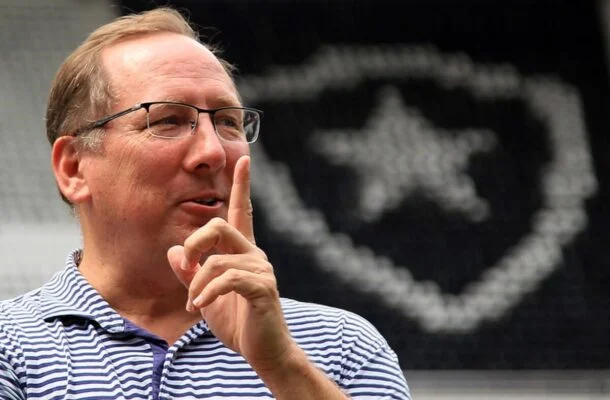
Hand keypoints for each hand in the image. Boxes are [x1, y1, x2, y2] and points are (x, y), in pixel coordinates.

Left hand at [167, 155, 294, 372]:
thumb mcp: (204, 296)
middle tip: (185, 267)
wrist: (263, 351)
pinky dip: (207, 292)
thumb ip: (189, 274)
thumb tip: (174, 251)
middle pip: (219, 226)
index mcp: (243, 252)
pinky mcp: (262, 287)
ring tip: (193, 303)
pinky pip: (227, 278)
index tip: (245, 159)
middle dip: (194, 244)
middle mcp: (255, 254)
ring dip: (196, 283)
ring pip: (216, 260)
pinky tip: (199, 306)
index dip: (242, 185)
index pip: (242, 212)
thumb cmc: (237, 322)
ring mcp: (261, 269)